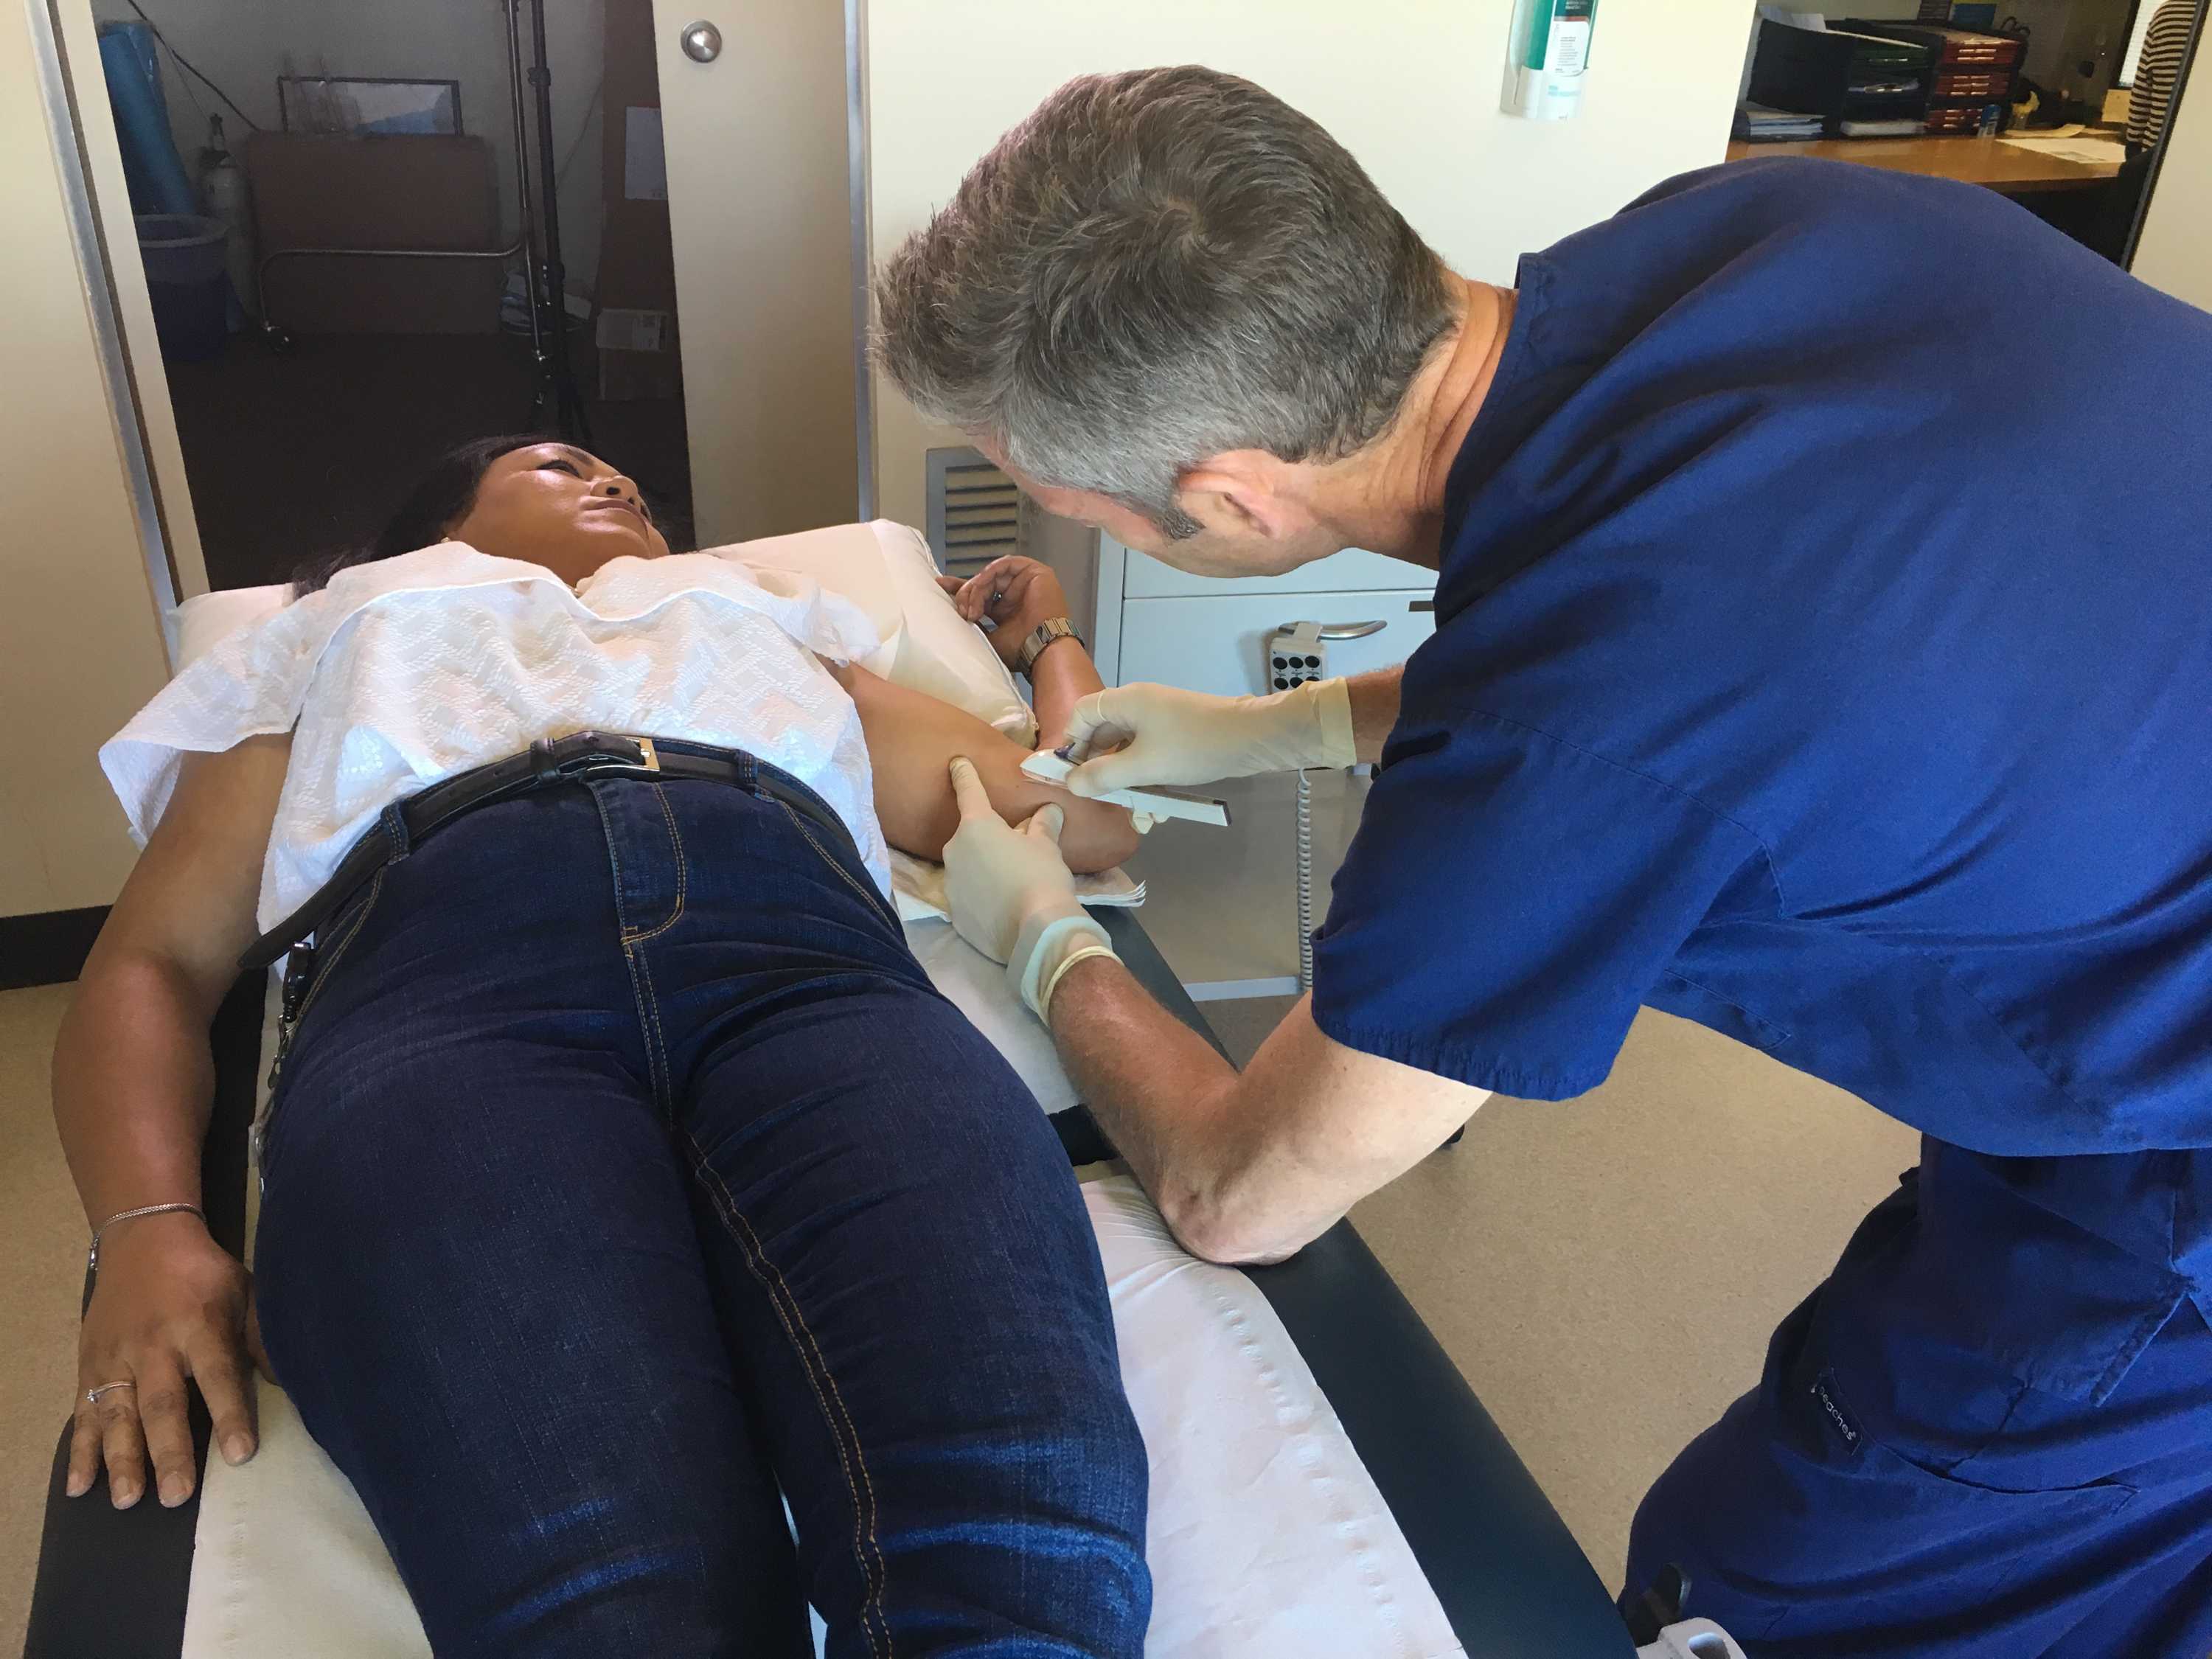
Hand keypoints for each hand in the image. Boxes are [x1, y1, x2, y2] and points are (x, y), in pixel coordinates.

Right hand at [70, 1214, 268, 1509]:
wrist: (143, 1238)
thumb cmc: (204, 1273)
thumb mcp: (243, 1290)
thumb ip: (260, 1335)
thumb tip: (292, 1380)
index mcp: (198, 1325)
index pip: (217, 1375)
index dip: (230, 1414)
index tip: (239, 1454)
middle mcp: (153, 1346)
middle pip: (162, 1403)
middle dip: (169, 1451)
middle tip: (177, 1495)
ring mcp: (115, 1359)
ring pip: (117, 1415)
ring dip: (121, 1459)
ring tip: (129, 1499)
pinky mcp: (88, 1367)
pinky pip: (82, 1414)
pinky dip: (80, 1452)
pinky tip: (79, 1487)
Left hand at [937, 556, 1071, 670]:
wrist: (1042, 649)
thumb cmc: (1020, 650)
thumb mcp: (988, 637)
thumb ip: (974, 624)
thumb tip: (953, 614)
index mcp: (1007, 611)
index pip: (980, 594)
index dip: (960, 588)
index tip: (940, 585)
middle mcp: (1016, 595)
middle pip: (984, 583)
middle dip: (966, 593)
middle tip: (960, 611)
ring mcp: (1026, 583)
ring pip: (992, 574)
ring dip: (976, 588)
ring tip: (972, 609)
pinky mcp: (1035, 572)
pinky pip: (1005, 564)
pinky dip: (989, 574)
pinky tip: (981, 588)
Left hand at [945, 757, 1118, 1018]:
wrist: (1036, 933)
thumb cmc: (1042, 877)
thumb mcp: (1047, 846)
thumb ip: (1043, 824)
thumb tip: (1049, 810)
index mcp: (976, 825)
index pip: (967, 789)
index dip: (963, 773)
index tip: (956, 762)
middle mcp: (954, 850)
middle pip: (968, 835)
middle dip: (985, 838)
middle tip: (1011, 849)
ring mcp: (950, 884)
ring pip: (965, 868)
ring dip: (982, 869)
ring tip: (1008, 883)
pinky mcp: (954, 914)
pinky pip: (967, 897)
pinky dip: (980, 898)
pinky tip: (1001, 907)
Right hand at [1059, 679, 1356, 795]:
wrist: (1252, 738)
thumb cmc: (1194, 746)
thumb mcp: (1144, 766)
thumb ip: (1103, 776)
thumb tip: (1071, 783)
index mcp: (1125, 702)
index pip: (1081, 714)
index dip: (1069, 744)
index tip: (1071, 775)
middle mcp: (1138, 706)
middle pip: (1102, 736)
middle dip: (1102, 773)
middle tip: (1104, 802)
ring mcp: (1159, 720)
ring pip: (1128, 753)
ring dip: (1129, 785)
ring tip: (1140, 817)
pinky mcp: (1177, 735)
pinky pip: (1150, 757)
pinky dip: (1149, 781)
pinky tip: (1159, 812)